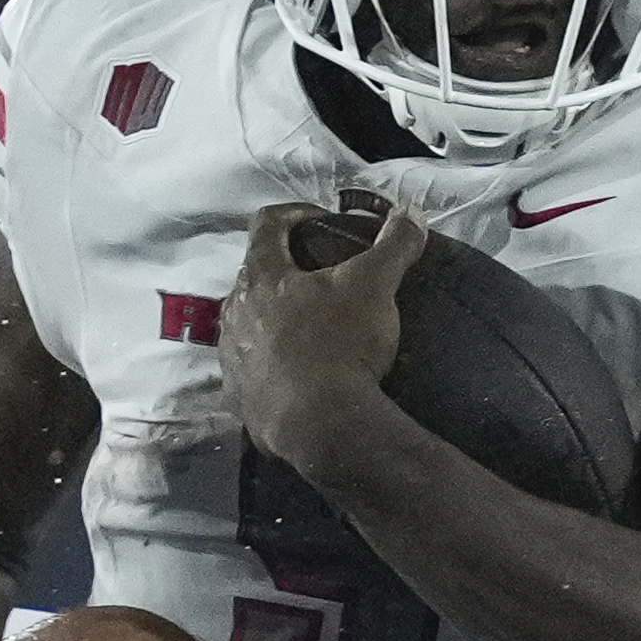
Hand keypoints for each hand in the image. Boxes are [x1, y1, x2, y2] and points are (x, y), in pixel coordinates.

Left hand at [216, 198, 421, 467]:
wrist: (322, 426)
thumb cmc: (341, 344)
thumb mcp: (375, 285)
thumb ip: (393, 245)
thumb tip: (409, 213)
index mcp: (261, 277)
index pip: (267, 225)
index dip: (295, 213)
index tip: (319, 221)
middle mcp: (234, 313)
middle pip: (255, 277)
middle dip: (285, 272)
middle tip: (319, 280)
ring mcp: (231, 359)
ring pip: (248, 325)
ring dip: (273, 321)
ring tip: (309, 331)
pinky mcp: (238, 400)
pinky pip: (251, 372)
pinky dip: (271, 366)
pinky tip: (298, 375)